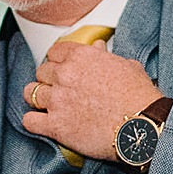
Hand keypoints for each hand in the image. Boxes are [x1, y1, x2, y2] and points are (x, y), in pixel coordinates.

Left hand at [22, 39, 161, 161]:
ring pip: (30, 93)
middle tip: (59, 90)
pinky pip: (29, 121)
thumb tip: (98, 45)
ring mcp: (58, 100)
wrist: (142, 127)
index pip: (54, 52)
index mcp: (81, 56)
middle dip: (49, 80)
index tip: (63, 70)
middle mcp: (65, 75)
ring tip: (47, 106)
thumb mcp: (127, 66)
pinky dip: (33, 122)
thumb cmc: (140, 97)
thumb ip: (105, 55)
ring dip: (38, 99)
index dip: (58, 61)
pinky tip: (42, 124)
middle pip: (41, 72)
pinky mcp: (55, 126)